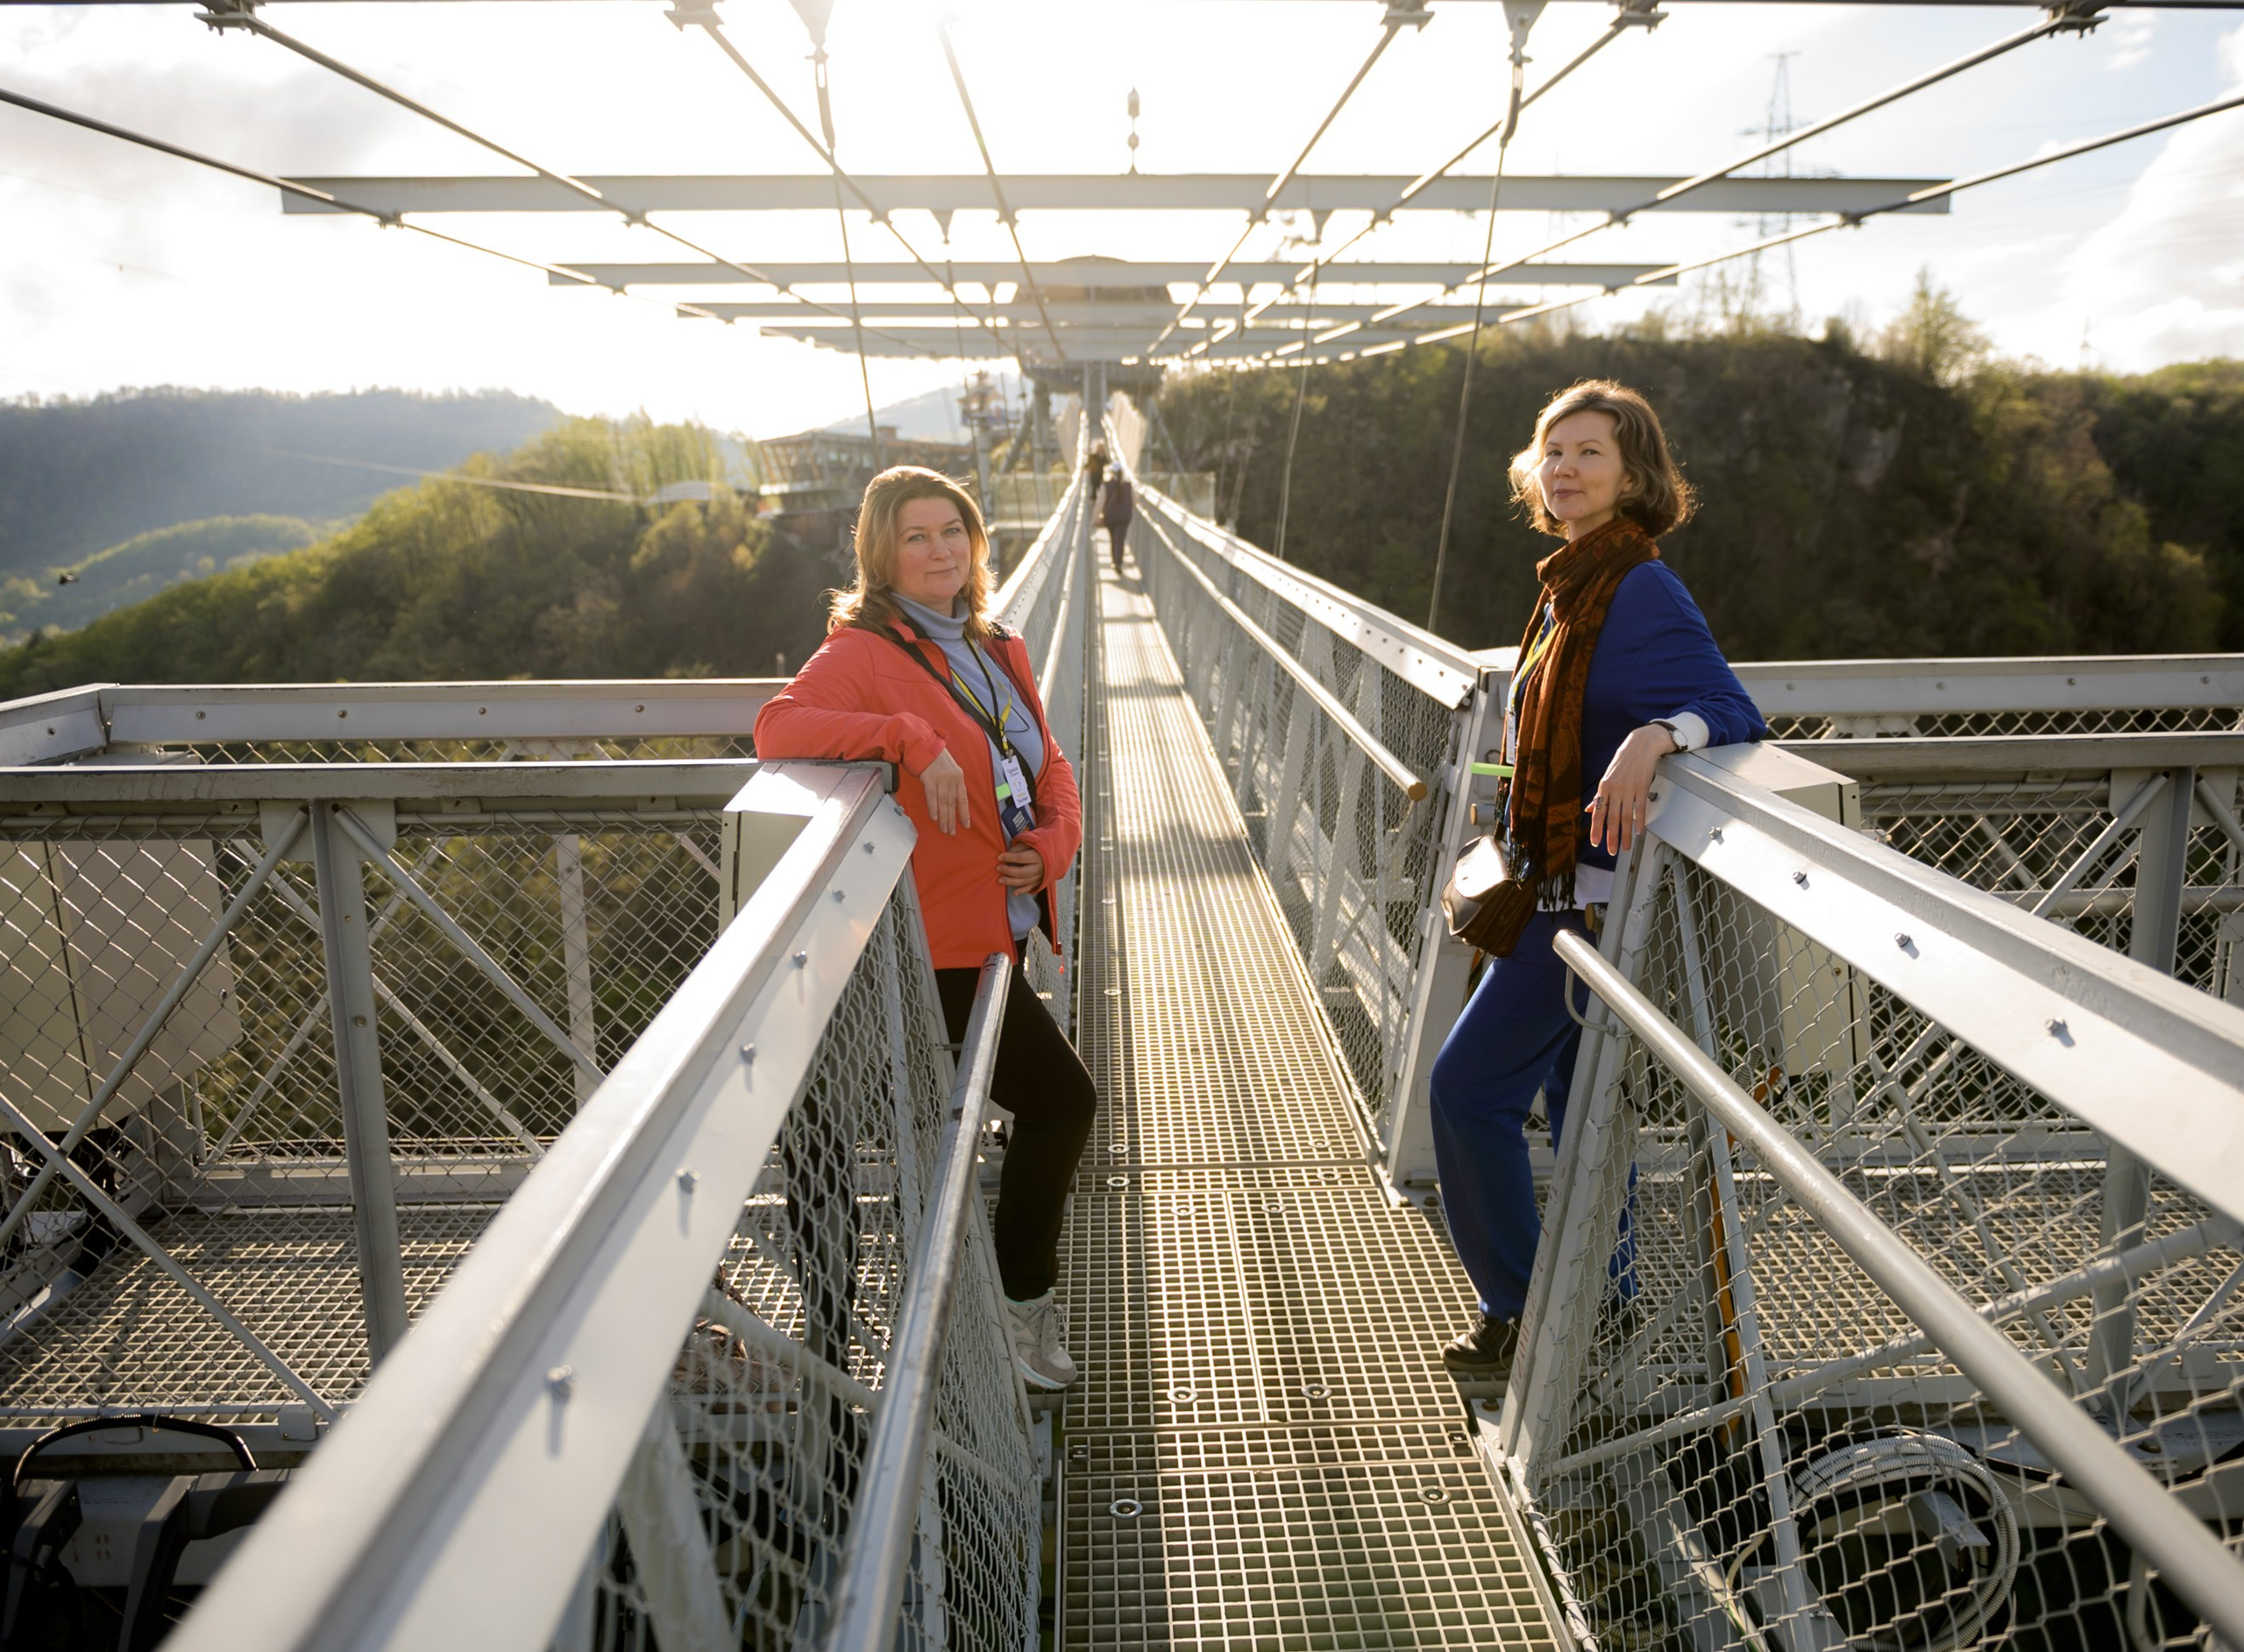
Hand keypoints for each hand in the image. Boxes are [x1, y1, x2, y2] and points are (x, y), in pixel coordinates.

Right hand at [918, 749, 968, 834]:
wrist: (922, 745)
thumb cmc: (934, 757)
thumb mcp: (949, 768)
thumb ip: (951, 783)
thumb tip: (951, 800)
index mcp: (959, 777)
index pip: (963, 799)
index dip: (964, 813)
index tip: (966, 825)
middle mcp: (952, 779)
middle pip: (953, 803)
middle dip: (952, 820)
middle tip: (952, 832)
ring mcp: (941, 779)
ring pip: (944, 803)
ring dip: (944, 818)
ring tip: (944, 829)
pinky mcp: (929, 778)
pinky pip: (932, 796)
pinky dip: (933, 808)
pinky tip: (934, 817)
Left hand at [996, 842, 1044, 891]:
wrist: (1053, 855)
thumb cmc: (1038, 848)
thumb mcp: (1029, 843)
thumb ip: (1018, 848)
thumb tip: (1007, 854)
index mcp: (1037, 856)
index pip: (1021, 858)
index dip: (1009, 857)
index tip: (999, 857)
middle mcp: (1040, 868)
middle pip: (1022, 872)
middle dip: (1009, 871)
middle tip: (998, 868)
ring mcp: (1040, 876)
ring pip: (1025, 881)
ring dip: (1011, 882)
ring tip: (1000, 880)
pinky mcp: (1040, 882)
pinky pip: (1030, 888)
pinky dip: (1022, 891)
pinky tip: (1014, 893)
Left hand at [1586, 724, 1678, 854]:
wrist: (1640, 746)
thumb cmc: (1623, 761)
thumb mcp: (1607, 776)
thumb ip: (1600, 795)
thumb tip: (1590, 810)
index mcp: (1604, 787)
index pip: (1598, 813)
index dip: (1596, 829)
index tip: (1595, 842)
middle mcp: (1615, 789)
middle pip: (1612, 818)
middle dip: (1611, 837)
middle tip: (1611, 850)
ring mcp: (1629, 789)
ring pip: (1626, 817)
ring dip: (1626, 835)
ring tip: (1626, 846)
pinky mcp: (1642, 787)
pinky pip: (1640, 808)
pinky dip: (1639, 821)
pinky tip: (1638, 831)